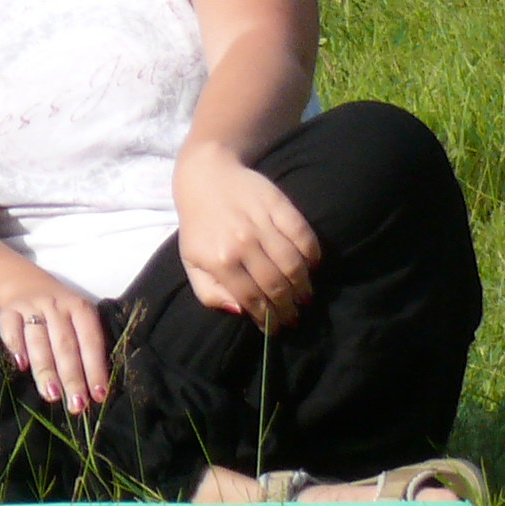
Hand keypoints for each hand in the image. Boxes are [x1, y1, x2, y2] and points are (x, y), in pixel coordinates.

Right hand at [0, 274, 112, 414]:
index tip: (98, 396)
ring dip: (45, 369)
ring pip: (39, 341)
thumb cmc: (57, 310)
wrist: (19, 281)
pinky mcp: (7, 310)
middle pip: (65, 345)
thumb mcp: (77, 317)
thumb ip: (84, 345)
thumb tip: (93, 387)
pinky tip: (21, 366)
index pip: (90, 342)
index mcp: (80, 308)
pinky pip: (11, 329)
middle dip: (72, 377)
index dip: (95, 369)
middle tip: (76, 404)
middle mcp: (56, 306)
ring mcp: (30, 307)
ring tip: (52, 395)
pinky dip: (16, 347)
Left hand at [174, 147, 321, 330]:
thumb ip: (209, 292)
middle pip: (276, 285)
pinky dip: (313, 255)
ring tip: (305, 296)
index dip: (267, 318)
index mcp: (218, 260)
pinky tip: (312, 266)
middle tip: (295, 316)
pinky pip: (304, 236)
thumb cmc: (199, 225)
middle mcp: (241, 243)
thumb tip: (240, 311)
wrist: (205, 176)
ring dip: (304, 286)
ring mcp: (262, 223)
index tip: (276, 328)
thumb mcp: (192, 261)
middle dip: (289, 308)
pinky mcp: (279, 205)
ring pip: (294, 264)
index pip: (251, 298)